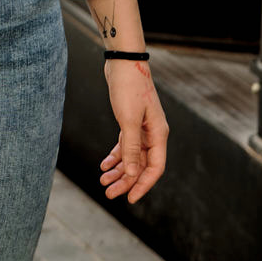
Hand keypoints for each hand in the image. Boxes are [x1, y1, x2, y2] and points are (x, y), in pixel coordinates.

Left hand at [97, 57, 168, 203]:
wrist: (123, 62)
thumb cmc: (129, 88)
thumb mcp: (128, 120)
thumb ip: (131, 147)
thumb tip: (130, 173)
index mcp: (158, 134)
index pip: (155, 168)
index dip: (143, 185)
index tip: (130, 198)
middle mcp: (153, 133)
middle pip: (141, 165)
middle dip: (126, 181)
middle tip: (109, 194)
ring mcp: (142, 128)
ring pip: (132, 157)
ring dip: (118, 171)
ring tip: (103, 182)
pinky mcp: (131, 121)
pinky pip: (125, 145)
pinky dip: (115, 156)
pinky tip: (104, 165)